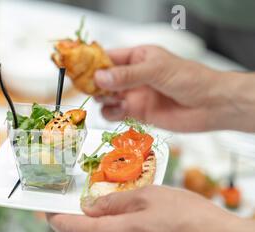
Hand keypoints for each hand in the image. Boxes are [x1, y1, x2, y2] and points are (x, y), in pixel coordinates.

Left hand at [47, 186, 254, 231]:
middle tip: (101, 199)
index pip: (68, 228)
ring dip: (112, 230)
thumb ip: (113, 202)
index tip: (47, 208)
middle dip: (89, 218)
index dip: (54, 216)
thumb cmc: (193, 223)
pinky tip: (149, 231)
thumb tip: (91, 205)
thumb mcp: (149, 196)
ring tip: (137, 213)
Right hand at [94, 45, 254, 131]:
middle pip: (103, 80)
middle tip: (91, 90)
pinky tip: (120, 111)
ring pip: (106, 98)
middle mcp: (133, 76)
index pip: (108, 58)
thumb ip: (127, 75)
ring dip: (103, 100)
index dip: (93, 64)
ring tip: (111, 100)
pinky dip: (111, 114)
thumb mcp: (156, 71)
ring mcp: (134, 95)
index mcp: (138, 58)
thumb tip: (99, 78)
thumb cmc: (190, 80)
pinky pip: (115, 114)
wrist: (210, 105)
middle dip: (94, 85)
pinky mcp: (136, 113)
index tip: (80, 70)